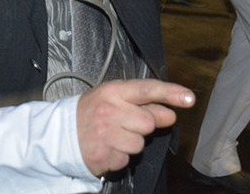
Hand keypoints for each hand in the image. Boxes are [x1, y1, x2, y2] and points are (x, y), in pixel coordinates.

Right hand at [76, 79, 194, 176]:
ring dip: (130, 143)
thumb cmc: (91, 112)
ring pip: (139, 144)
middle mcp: (109, 111)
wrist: (60, 133)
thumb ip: (144, 103)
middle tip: (125, 124)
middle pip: (148, 122)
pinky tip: (107, 147)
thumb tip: (170, 113)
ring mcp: (105, 134)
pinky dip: (119, 156)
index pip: (147, 89)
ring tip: (113, 136)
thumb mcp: (114, 99)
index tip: (189, 98)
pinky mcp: (102, 155)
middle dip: (142, 126)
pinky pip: (126, 160)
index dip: (171, 93)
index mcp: (113, 92)